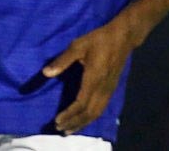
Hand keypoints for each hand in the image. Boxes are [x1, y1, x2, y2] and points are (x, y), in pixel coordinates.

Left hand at [44, 16, 135, 133]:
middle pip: (89, 113)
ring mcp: (109, 90)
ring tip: (70, 129)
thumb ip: (62, 60)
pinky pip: (101, 108)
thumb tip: (46, 73)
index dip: (69, 114)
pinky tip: (85, 119)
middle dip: (75, 123)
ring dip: (83, 123)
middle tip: (60, 130)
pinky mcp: (111, 88)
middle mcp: (103, 88)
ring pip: (97, 113)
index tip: (57, 120)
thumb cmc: (98, 40)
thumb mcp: (77, 46)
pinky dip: (91, 117)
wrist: (123, 38)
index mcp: (94, 79)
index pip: (81, 104)